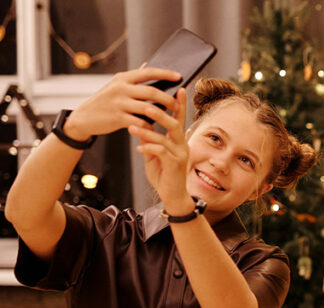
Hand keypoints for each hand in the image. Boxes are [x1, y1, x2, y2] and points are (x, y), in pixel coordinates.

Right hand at [62, 67, 181, 141]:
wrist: (83, 118)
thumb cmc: (105, 102)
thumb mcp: (115, 87)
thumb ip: (131, 81)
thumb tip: (149, 68)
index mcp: (122, 78)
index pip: (148, 72)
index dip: (165, 73)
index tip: (179, 76)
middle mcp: (120, 88)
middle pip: (152, 91)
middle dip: (168, 98)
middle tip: (178, 104)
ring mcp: (119, 103)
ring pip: (148, 108)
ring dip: (163, 114)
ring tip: (172, 117)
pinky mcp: (117, 118)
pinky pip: (140, 122)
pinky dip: (150, 126)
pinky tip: (155, 128)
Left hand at [128, 89, 191, 212]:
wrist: (172, 195)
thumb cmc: (163, 173)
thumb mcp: (155, 153)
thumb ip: (151, 139)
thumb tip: (141, 123)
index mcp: (178, 140)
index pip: (179, 118)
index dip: (179, 103)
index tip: (178, 88)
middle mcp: (182, 145)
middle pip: (174, 124)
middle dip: (160, 114)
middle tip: (146, 105)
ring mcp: (180, 155)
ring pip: (165, 138)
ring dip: (148, 131)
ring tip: (133, 126)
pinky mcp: (174, 165)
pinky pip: (161, 153)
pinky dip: (149, 148)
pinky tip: (139, 148)